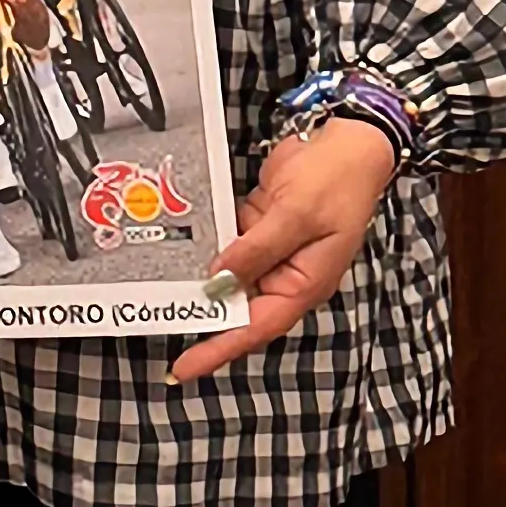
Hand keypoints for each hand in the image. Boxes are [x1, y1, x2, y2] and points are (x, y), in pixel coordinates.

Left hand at [168, 119, 395, 382]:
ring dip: (200, 274)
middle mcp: (287, 273)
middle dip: (201, 312)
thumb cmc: (337, 178)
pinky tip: (181, 239)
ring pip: (230, 273)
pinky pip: (230, 241)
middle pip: (238, 304)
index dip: (218, 348)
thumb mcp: (295, 215)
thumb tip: (219, 280)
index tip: (184, 368)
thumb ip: (255, 249)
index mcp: (304, 283)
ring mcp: (273, 249)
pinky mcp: (261, 224)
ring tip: (158, 283)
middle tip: (157, 320)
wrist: (348, 138)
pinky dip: (209, 241)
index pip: (255, 327)